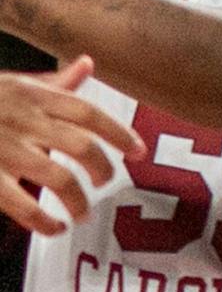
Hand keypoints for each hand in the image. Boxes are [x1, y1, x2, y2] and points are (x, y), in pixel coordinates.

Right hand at [0, 57, 142, 234]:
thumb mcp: (14, 84)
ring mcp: (3, 147)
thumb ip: (54, 83)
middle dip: (102, 169)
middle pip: (81, 146)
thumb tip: (87, 63)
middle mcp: (22, 119)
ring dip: (78, 201)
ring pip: (58, 178)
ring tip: (81, 213)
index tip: (138, 152)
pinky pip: (20, 203)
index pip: (88, 113)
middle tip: (105, 183)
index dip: (119, 133)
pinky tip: (53, 227)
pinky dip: (43, 221)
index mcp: (32, 96)